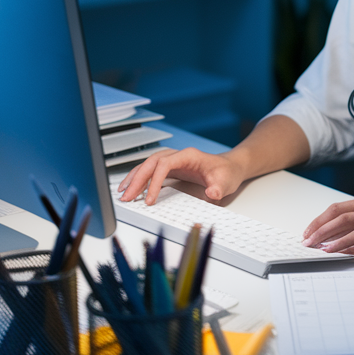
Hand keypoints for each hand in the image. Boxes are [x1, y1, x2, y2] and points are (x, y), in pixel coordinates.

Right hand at [116, 147, 245, 204]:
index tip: (148, 199)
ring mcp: (174, 160)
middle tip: (127, 197)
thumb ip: (218, 188)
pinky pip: (152, 170)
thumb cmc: (227, 173)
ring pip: (148, 165)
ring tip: (123, 192)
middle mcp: (178, 155)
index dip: (154, 181)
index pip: (165, 164)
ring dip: (135, 178)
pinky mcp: (172, 167)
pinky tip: (133, 188)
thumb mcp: (226, 182)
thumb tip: (212, 193)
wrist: (230, 167)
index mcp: (189, 156)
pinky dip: (141, 178)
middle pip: (151, 163)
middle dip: (137, 180)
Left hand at [301, 195, 353, 255]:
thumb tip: (338, 228)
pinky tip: (344, 253)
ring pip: (353, 229)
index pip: (338, 208)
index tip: (309, 231)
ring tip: (320, 248)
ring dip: (333, 240)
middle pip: (341, 217)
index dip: (320, 220)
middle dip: (320, 229)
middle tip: (308, 241)